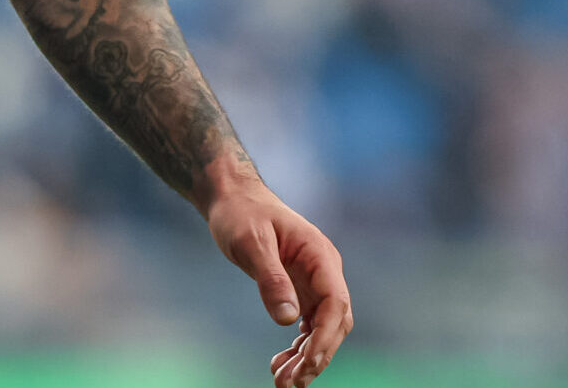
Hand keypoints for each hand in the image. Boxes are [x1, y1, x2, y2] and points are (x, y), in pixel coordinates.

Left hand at [205, 179, 353, 387]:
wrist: (232, 198)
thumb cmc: (241, 213)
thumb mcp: (250, 243)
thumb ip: (270, 279)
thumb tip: (288, 320)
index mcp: (320, 255)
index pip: (335, 303)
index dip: (325, 336)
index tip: (307, 361)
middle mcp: (324, 271)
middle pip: (334, 322)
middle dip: (317, 355)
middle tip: (291, 383)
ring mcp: (314, 282)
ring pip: (323, 329)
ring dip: (308, 357)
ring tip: (283, 382)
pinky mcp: (301, 290)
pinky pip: (308, 325)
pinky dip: (298, 347)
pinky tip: (281, 364)